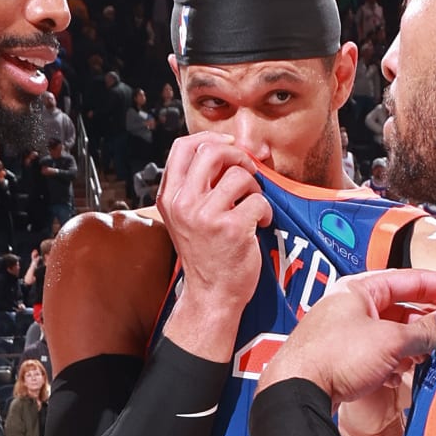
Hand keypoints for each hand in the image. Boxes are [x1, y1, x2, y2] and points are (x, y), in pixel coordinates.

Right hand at [155, 133, 271, 351]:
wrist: (211, 296)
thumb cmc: (206, 255)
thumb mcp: (187, 217)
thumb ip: (197, 186)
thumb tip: (228, 149)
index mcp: (169, 197)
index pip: (182, 147)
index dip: (209, 138)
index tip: (228, 145)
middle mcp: (183, 204)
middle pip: (211, 151)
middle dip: (238, 155)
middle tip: (249, 170)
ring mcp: (205, 216)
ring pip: (239, 175)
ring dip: (254, 188)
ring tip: (253, 207)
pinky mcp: (231, 228)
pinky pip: (258, 200)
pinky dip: (266, 211)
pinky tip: (260, 225)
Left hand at [256, 269, 435, 404]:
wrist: (295, 393)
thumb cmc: (335, 357)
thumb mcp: (389, 341)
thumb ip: (424, 331)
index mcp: (359, 288)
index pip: (412, 279)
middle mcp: (350, 306)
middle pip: (401, 305)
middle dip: (431, 316)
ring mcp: (343, 332)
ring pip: (390, 331)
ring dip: (415, 341)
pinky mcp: (340, 358)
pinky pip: (376, 353)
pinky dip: (395, 360)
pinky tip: (406, 372)